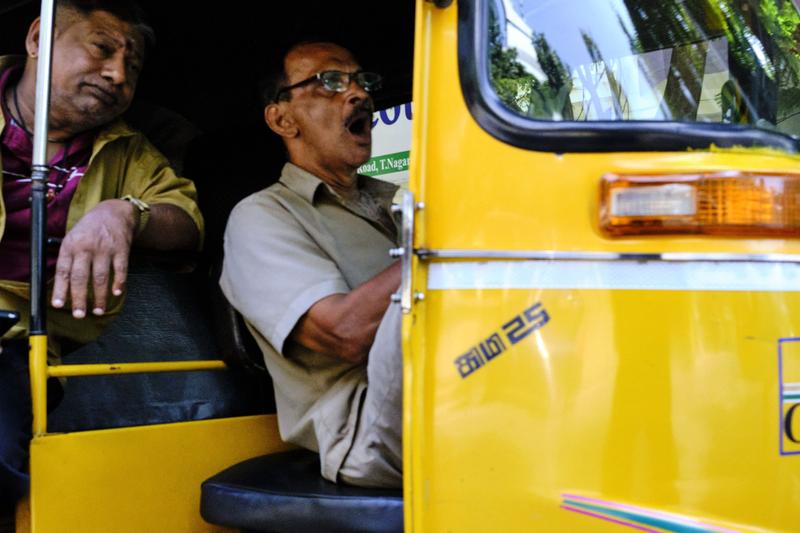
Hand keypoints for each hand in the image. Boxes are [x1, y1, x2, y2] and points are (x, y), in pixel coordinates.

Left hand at [51, 199, 137, 317]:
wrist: (113, 212)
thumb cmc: (90, 229)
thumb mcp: (72, 238)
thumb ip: (68, 259)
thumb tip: (62, 286)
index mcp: (70, 246)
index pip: (63, 271)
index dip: (60, 289)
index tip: (58, 305)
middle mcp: (86, 247)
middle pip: (81, 277)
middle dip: (79, 298)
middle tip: (79, 314)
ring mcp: (105, 248)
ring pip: (101, 277)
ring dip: (100, 296)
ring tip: (99, 310)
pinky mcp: (121, 249)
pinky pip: (121, 269)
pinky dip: (119, 283)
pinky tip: (117, 293)